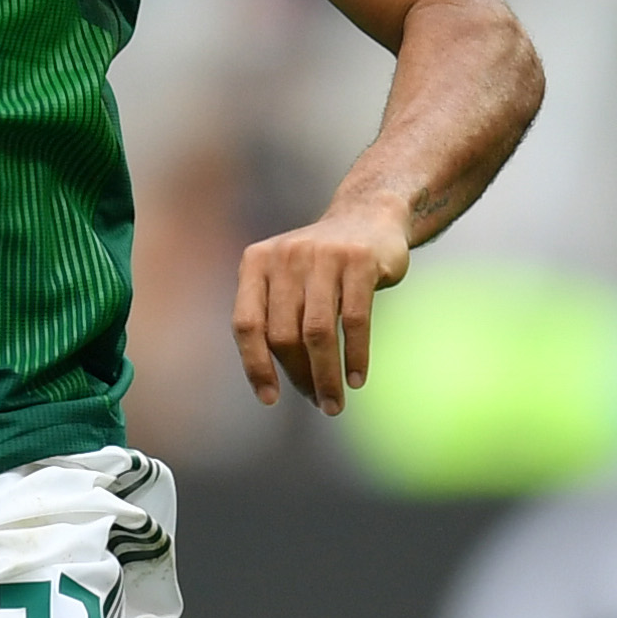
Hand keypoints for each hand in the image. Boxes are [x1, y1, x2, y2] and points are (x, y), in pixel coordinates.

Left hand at [232, 196, 408, 414]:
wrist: (369, 214)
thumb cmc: (321, 263)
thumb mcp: (285, 277)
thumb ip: (271, 316)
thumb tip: (268, 381)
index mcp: (256, 263)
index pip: (246, 324)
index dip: (255, 365)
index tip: (269, 398)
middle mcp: (285, 257)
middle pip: (284, 334)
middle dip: (299, 376)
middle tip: (317, 403)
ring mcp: (323, 256)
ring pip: (318, 332)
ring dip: (326, 375)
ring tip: (334, 403)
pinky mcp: (360, 260)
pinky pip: (354, 320)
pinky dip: (355, 356)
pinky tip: (356, 379)